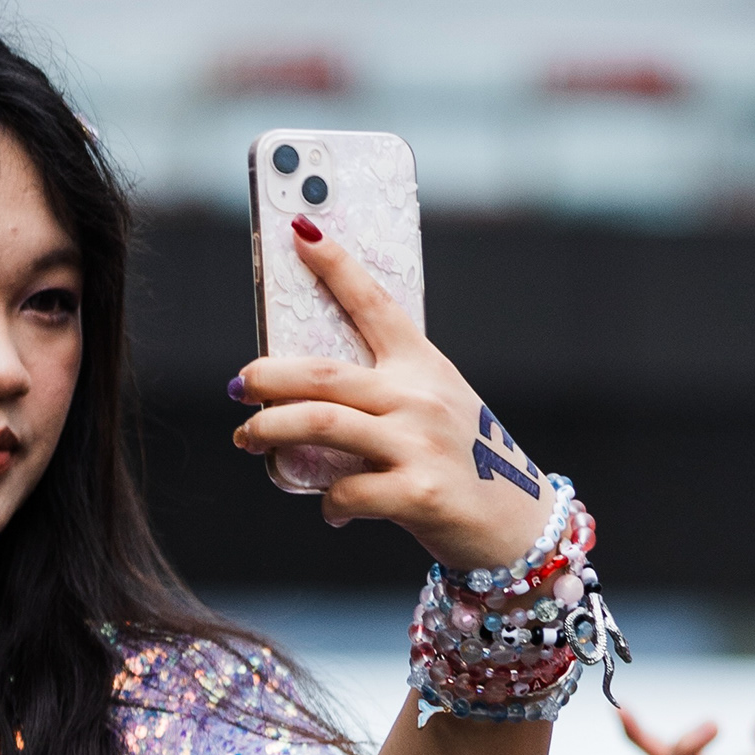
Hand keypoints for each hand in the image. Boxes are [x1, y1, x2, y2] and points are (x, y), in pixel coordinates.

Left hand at [232, 227, 552, 570]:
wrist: (515, 521)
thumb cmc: (463, 464)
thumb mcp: (434, 408)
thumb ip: (384, 397)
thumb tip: (306, 402)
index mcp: (421, 365)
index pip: (373, 303)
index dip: (335, 267)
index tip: (300, 234)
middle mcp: (418, 396)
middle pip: (323, 373)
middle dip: (269, 377)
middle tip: (240, 384)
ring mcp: (418, 443)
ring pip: (322, 424)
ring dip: (271, 430)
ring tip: (248, 438)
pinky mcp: (417, 493)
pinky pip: (347, 493)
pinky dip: (328, 504)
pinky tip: (331, 510)